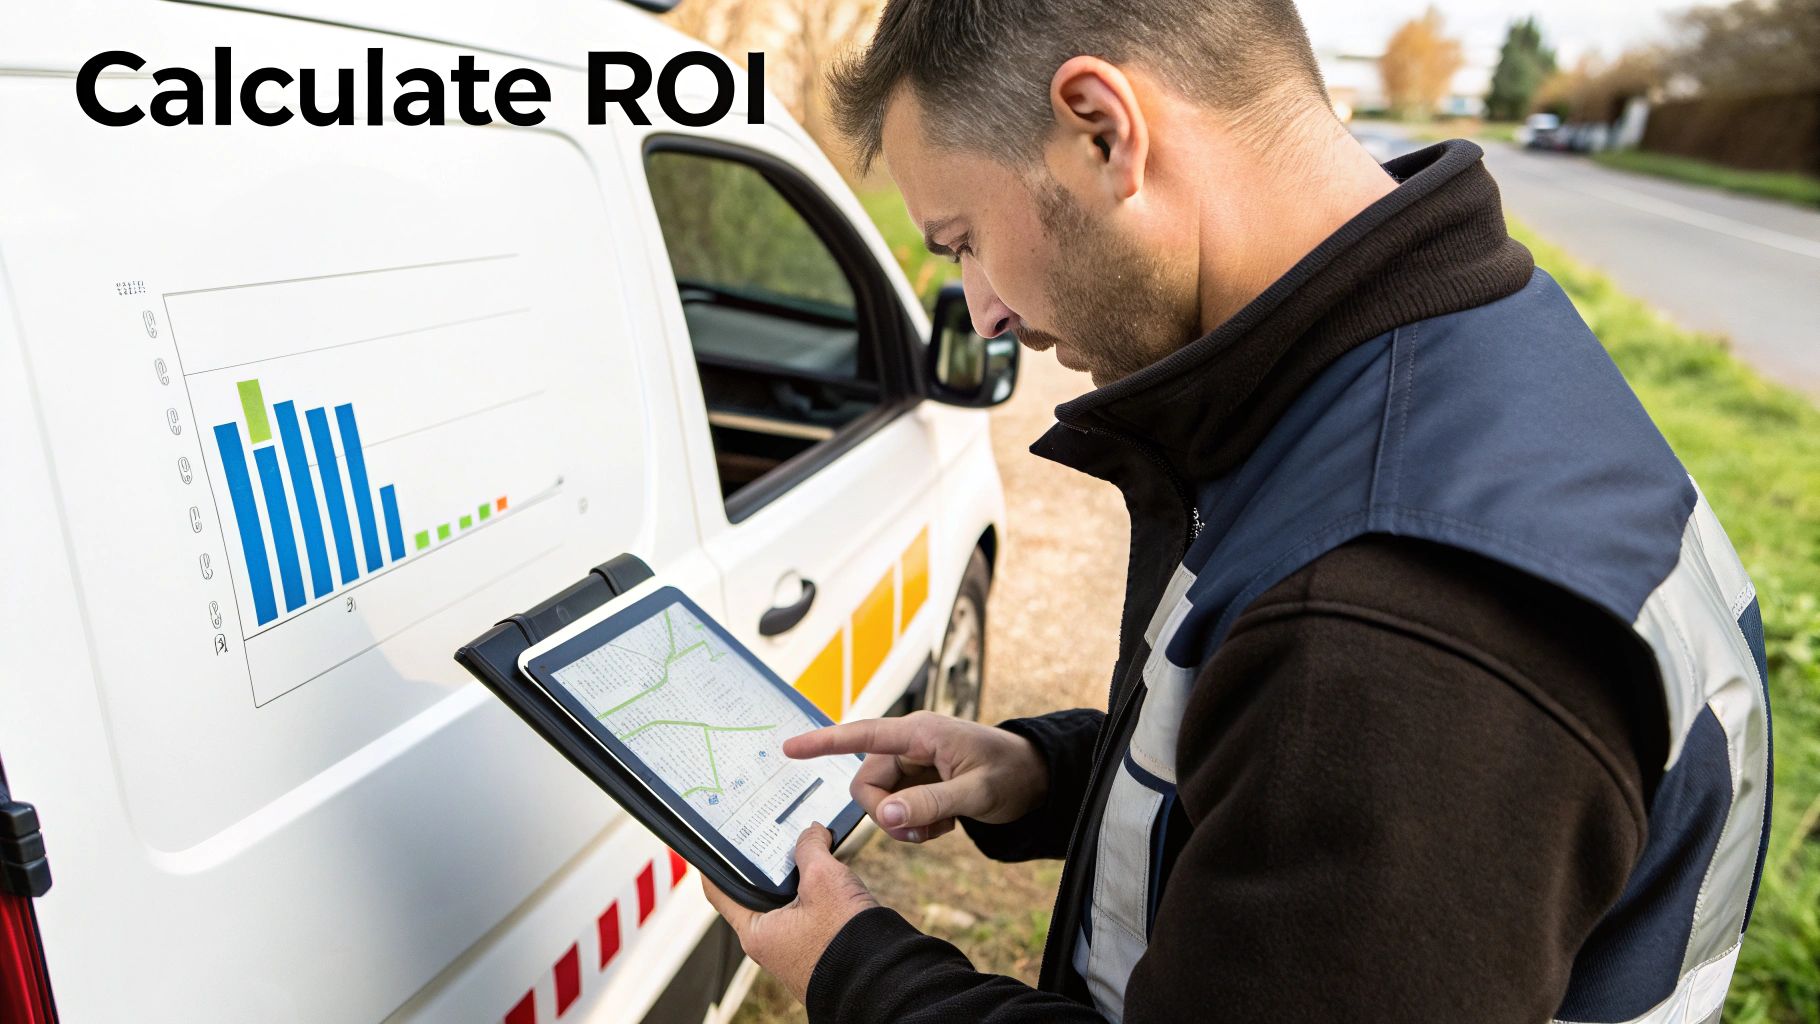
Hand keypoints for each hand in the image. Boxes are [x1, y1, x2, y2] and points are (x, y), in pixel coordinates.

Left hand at [701, 824, 876, 1002]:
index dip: (713, 862)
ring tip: (806, 846)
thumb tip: (812, 832)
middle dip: (766, 861)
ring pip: (784, 900)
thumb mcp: (824, 879)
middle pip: (755, 891)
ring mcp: (791, 946)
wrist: (881, 977)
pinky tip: (828, 871)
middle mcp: (768, 941)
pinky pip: (805, 911)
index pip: (719, 890)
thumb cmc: (845, 940)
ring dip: (795, 874)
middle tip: (771, 831)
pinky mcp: (814, 947)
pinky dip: (812, 890)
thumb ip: (810, 848)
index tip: (713, 840)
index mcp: (755, 931)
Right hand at [783, 710, 1046, 843]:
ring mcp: (915, 764)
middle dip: (886, 814)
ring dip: (903, 823)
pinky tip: (945, 823)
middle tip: (921, 831)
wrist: (1037, 779)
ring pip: (881, 800)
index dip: (824, 742)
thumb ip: (930, 804)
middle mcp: (911, 744)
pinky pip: (898, 808)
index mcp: (921, 733)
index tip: (789, 748)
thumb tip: (888, 816)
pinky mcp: (920, 782)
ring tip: (941, 826)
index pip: (863, 734)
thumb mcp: (976, 794)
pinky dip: (914, 824)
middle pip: (868, 783)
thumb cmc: (1012, 774)